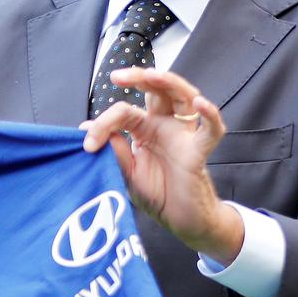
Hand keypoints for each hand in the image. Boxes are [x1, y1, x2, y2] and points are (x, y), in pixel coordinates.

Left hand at [81, 67, 242, 262]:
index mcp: (144, 129)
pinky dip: (210, 115)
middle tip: (117, 76)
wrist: (180, 221)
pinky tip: (201, 103)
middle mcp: (164, 125)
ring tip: (153, 75)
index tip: (87, 144)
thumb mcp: (126, 174)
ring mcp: (182, 135)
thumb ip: (112, 152)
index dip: (104, 124)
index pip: (123, 112)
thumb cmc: (157, 193)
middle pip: (156, 89)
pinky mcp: (198, 151)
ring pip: (183, 97)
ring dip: (169, 82)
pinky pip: (211, 130)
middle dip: (139, 77)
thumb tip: (86, 128)